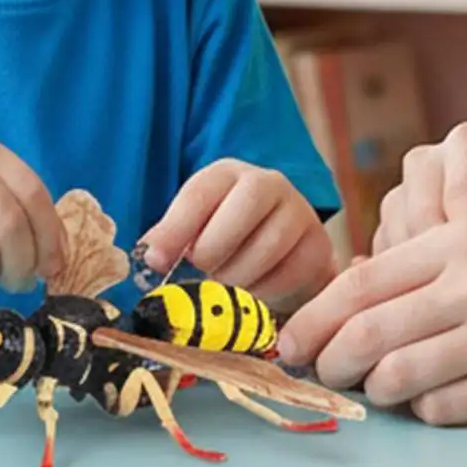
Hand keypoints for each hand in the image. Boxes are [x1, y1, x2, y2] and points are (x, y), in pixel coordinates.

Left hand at [140, 159, 334, 308]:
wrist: (283, 254)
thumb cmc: (228, 239)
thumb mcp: (197, 229)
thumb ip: (172, 238)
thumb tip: (149, 256)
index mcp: (228, 174)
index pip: (201, 190)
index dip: (176, 227)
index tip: (156, 260)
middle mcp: (269, 183)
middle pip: (245, 206)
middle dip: (215, 248)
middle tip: (202, 272)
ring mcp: (299, 212)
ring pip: (267, 246)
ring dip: (237, 277)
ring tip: (226, 283)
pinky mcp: (317, 247)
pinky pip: (288, 275)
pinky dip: (263, 292)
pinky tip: (253, 291)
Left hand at [279, 221, 466, 424]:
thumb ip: (427, 264)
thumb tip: (353, 292)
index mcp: (459, 240)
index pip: (361, 283)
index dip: (316, 317)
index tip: (290, 341)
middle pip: (366, 333)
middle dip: (330, 360)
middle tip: (319, 373)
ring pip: (398, 376)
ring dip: (376, 390)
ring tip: (377, 389)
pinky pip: (445, 408)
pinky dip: (427, 409)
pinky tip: (434, 399)